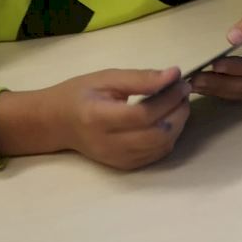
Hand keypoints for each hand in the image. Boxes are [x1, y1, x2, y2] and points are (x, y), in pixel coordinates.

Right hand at [0, 68, 190, 169]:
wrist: (57, 124)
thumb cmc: (78, 95)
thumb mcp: (104, 79)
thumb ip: (139, 78)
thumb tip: (173, 75)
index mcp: (98, 118)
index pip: (142, 114)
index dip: (168, 99)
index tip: (181, 83)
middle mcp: (109, 144)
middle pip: (157, 134)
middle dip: (178, 113)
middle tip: (184, 93)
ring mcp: (119, 159)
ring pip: (161, 146)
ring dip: (178, 125)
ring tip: (179, 105)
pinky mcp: (127, 166)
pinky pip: (157, 154)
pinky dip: (169, 137)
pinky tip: (168, 120)